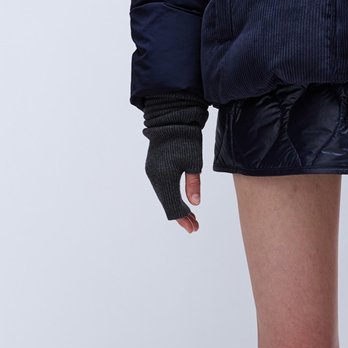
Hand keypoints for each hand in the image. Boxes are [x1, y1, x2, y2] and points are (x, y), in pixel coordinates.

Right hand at [142, 91, 209, 229]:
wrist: (171, 119)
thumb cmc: (186, 139)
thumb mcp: (194, 163)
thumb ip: (193, 185)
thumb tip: (195, 205)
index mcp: (164, 177)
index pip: (173, 206)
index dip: (184, 219)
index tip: (194, 228)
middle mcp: (155, 177)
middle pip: (167, 204)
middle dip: (181, 216)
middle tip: (195, 225)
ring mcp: (152, 172)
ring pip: (164, 196)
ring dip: (177, 206)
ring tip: (191, 216)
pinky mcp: (153, 167)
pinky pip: (162, 187)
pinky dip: (171, 196)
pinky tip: (181, 201)